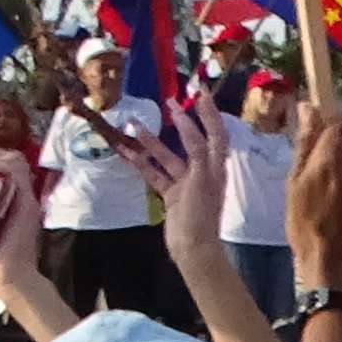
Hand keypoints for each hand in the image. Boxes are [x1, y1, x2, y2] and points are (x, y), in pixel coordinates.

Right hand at [130, 90, 233, 258]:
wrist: (193, 247)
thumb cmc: (201, 215)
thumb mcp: (200, 181)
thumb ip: (196, 155)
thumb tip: (190, 129)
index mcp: (215, 166)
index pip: (215, 132)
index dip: (208, 113)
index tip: (198, 93)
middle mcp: (203, 170)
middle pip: (192, 139)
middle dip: (181, 121)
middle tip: (168, 102)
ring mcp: (186, 182)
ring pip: (167, 156)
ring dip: (151, 141)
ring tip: (133, 123)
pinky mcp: (172, 194)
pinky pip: (155, 174)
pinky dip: (142, 163)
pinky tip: (126, 152)